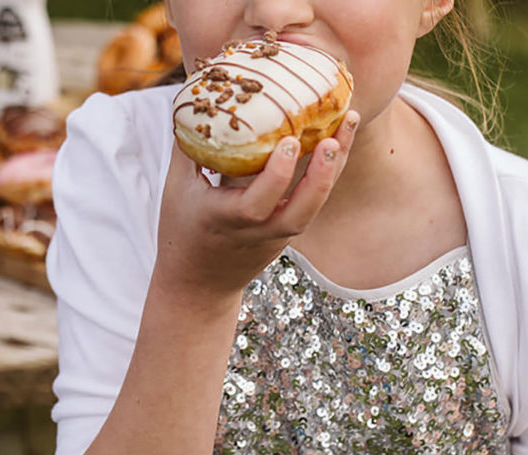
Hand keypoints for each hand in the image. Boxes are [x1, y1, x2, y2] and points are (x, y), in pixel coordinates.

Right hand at [154, 111, 359, 300]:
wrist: (199, 285)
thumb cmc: (182, 230)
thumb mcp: (177, 189)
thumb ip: (189, 146)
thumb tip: (196, 96)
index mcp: (226, 220)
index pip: (258, 203)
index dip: (277, 174)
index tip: (291, 142)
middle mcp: (258, 231)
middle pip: (302, 212)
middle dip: (323, 175)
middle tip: (336, 136)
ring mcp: (277, 236)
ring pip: (314, 207)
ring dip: (335, 167)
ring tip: (350, 121)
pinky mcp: (288, 234)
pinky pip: (312, 201)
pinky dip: (327, 172)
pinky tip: (339, 138)